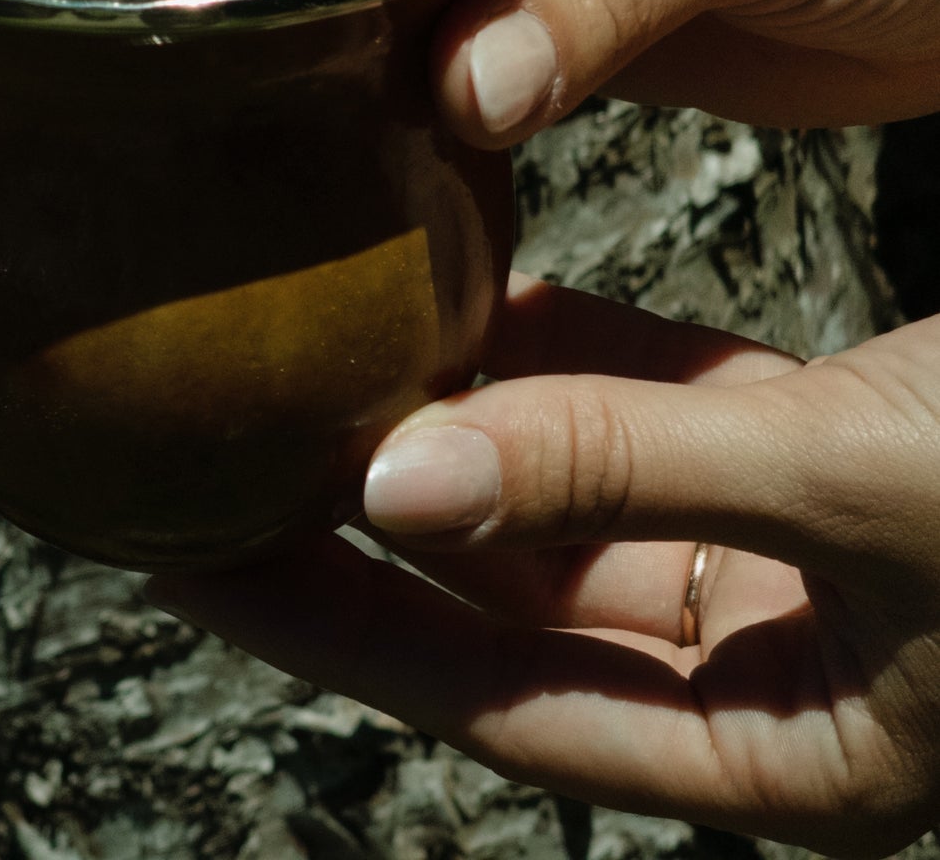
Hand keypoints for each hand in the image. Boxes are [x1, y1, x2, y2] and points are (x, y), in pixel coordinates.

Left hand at [146, 276, 939, 856]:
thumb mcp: (859, 483)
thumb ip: (631, 476)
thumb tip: (402, 476)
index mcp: (778, 752)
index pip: (486, 696)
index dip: (331, 626)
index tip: (184, 555)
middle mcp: (770, 670)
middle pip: (506, 595)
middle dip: (359, 519)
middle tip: (205, 439)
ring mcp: (792, 564)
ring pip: (573, 497)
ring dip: (454, 424)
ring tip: (305, 350)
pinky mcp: (819, 458)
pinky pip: (658, 418)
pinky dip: (570, 362)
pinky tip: (472, 290)